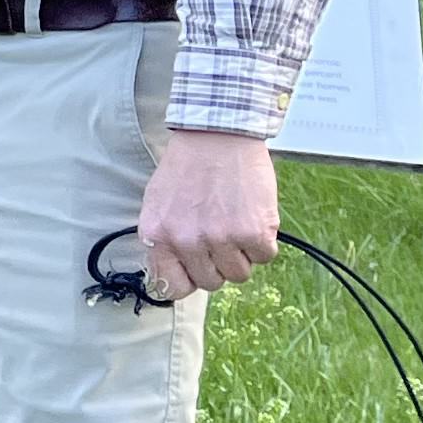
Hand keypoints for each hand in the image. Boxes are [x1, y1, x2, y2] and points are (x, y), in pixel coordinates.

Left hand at [137, 127, 278, 299]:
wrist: (217, 134)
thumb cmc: (187, 167)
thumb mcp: (158, 204)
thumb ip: (164, 241)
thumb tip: (172, 276)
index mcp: (157, 236)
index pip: (170, 288)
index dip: (188, 280)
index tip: (195, 269)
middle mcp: (186, 241)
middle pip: (210, 283)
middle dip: (217, 263)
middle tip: (219, 234)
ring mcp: (220, 238)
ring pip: (238, 274)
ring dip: (241, 253)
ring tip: (235, 222)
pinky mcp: (252, 232)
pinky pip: (264, 257)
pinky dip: (263, 241)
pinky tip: (252, 216)